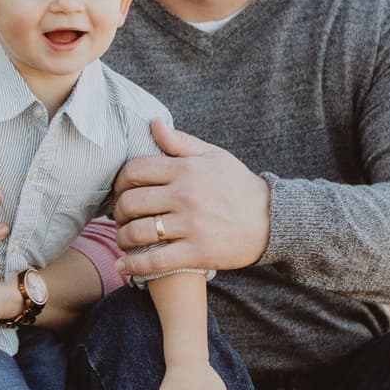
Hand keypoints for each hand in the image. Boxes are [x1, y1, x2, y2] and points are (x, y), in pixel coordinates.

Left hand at [114, 120, 269, 278]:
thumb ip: (180, 142)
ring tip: (123, 239)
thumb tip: (154, 123)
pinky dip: (133, 265)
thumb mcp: (213, 156)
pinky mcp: (197, 252)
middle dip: (118, 212)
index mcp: (185, 169)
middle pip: (130, 202)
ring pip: (137, 232)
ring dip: (122, 238)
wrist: (272, 220)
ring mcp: (190, 225)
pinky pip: (155, 260)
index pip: (134, 171)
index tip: (120, 191)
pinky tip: (123, 266)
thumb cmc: (238, 186)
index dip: (119, 182)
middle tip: (120, 217)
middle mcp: (185, 195)